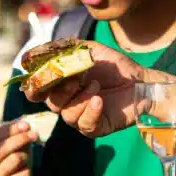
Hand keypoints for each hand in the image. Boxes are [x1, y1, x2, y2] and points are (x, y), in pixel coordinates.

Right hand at [0, 121, 38, 175]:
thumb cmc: (12, 158)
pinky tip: (25, 172)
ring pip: (16, 158)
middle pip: (4, 147)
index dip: (12, 129)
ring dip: (26, 155)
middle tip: (34, 134)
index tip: (26, 125)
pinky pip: (25, 173)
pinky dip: (29, 170)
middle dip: (21, 138)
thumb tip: (26, 125)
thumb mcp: (10, 144)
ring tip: (26, 158)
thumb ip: (15, 133)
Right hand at [24, 40, 146, 137]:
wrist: (140, 81)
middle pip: (52, 103)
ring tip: (96, 86)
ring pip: (67, 115)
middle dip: (61, 91)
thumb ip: (64, 48)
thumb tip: (38, 49)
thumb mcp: (89, 50)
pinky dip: (90, 111)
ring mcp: (80, 117)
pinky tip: (99, 100)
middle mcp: (68, 103)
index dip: (34, 89)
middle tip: (75, 79)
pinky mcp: (94, 128)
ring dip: (80, 99)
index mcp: (62, 86)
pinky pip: (84, 125)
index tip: (38, 80)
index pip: (38, 93)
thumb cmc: (114, 67)